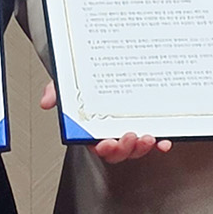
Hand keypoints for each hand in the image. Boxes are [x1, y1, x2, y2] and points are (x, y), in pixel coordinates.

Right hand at [42, 79, 172, 161]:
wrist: (112, 62)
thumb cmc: (88, 79)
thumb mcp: (70, 83)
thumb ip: (57, 91)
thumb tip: (47, 102)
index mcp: (93, 128)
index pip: (96, 144)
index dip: (102, 148)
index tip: (106, 143)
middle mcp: (112, 132)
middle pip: (118, 151)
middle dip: (124, 149)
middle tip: (129, 137)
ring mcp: (131, 129)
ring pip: (136, 148)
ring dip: (142, 148)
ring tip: (149, 138)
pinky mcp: (147, 125)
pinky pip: (155, 140)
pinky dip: (161, 143)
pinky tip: (165, 141)